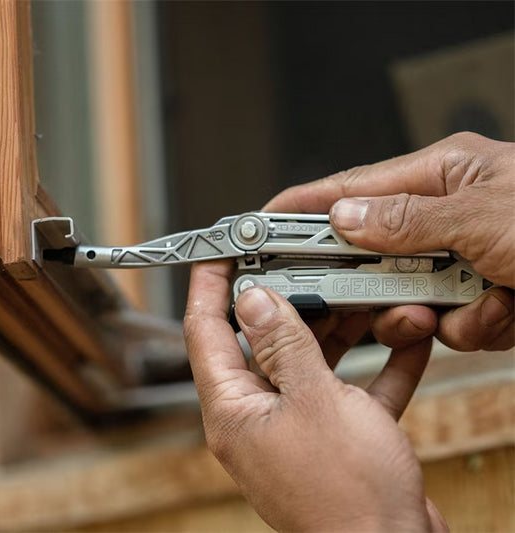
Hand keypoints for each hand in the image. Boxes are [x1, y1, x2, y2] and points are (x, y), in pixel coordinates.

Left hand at [185, 261, 447, 532]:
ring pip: (313, 359)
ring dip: (345, 329)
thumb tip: (253, 301)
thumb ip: (284, 347)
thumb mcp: (313, 402)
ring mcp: (299, 424)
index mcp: (235, 409)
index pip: (206, 332)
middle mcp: (260, 415)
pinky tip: (407, 338)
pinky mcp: (336, 433)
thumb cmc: (347, 499)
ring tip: (368, 298)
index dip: (208, 287)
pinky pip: (352, 385)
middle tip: (309, 266)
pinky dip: (378, 364)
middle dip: (293, 302)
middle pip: (265, 340)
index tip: (218, 254)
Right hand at [265, 132, 514, 350]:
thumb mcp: (484, 215)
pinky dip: (475, 326)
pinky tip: (503, 310)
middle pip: (377, 256)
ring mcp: (464, 258)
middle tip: (389, 299)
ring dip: (440, 314)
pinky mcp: (481, 294)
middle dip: (383, 288)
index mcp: (444, 177)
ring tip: (476, 305)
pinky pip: (452, 322)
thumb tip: (344, 218)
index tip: (267, 221)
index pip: (355, 189)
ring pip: (412, 299)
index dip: (306, 206)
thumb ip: (409, 219)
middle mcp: (447, 217)